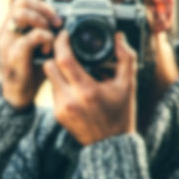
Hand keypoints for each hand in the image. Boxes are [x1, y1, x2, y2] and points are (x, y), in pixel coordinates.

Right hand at [0, 0, 61, 108]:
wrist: (19, 95)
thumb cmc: (33, 67)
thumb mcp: (41, 42)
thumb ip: (50, 27)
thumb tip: (73, 13)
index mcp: (14, 21)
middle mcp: (8, 27)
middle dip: (45, 6)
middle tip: (59, 22)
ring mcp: (8, 41)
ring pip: (21, 13)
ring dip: (42, 19)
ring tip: (54, 32)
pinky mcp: (14, 56)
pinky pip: (30, 38)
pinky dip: (45, 40)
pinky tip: (48, 50)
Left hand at [42, 31, 136, 145]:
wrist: (110, 144)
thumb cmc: (121, 113)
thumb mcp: (128, 85)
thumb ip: (125, 58)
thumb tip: (119, 37)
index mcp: (87, 91)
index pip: (64, 59)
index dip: (62, 43)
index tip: (65, 34)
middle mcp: (70, 100)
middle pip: (49, 66)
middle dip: (56, 54)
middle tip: (66, 49)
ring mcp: (61, 108)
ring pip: (50, 78)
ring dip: (59, 70)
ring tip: (75, 69)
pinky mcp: (57, 114)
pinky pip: (53, 91)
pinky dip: (61, 84)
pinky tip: (75, 86)